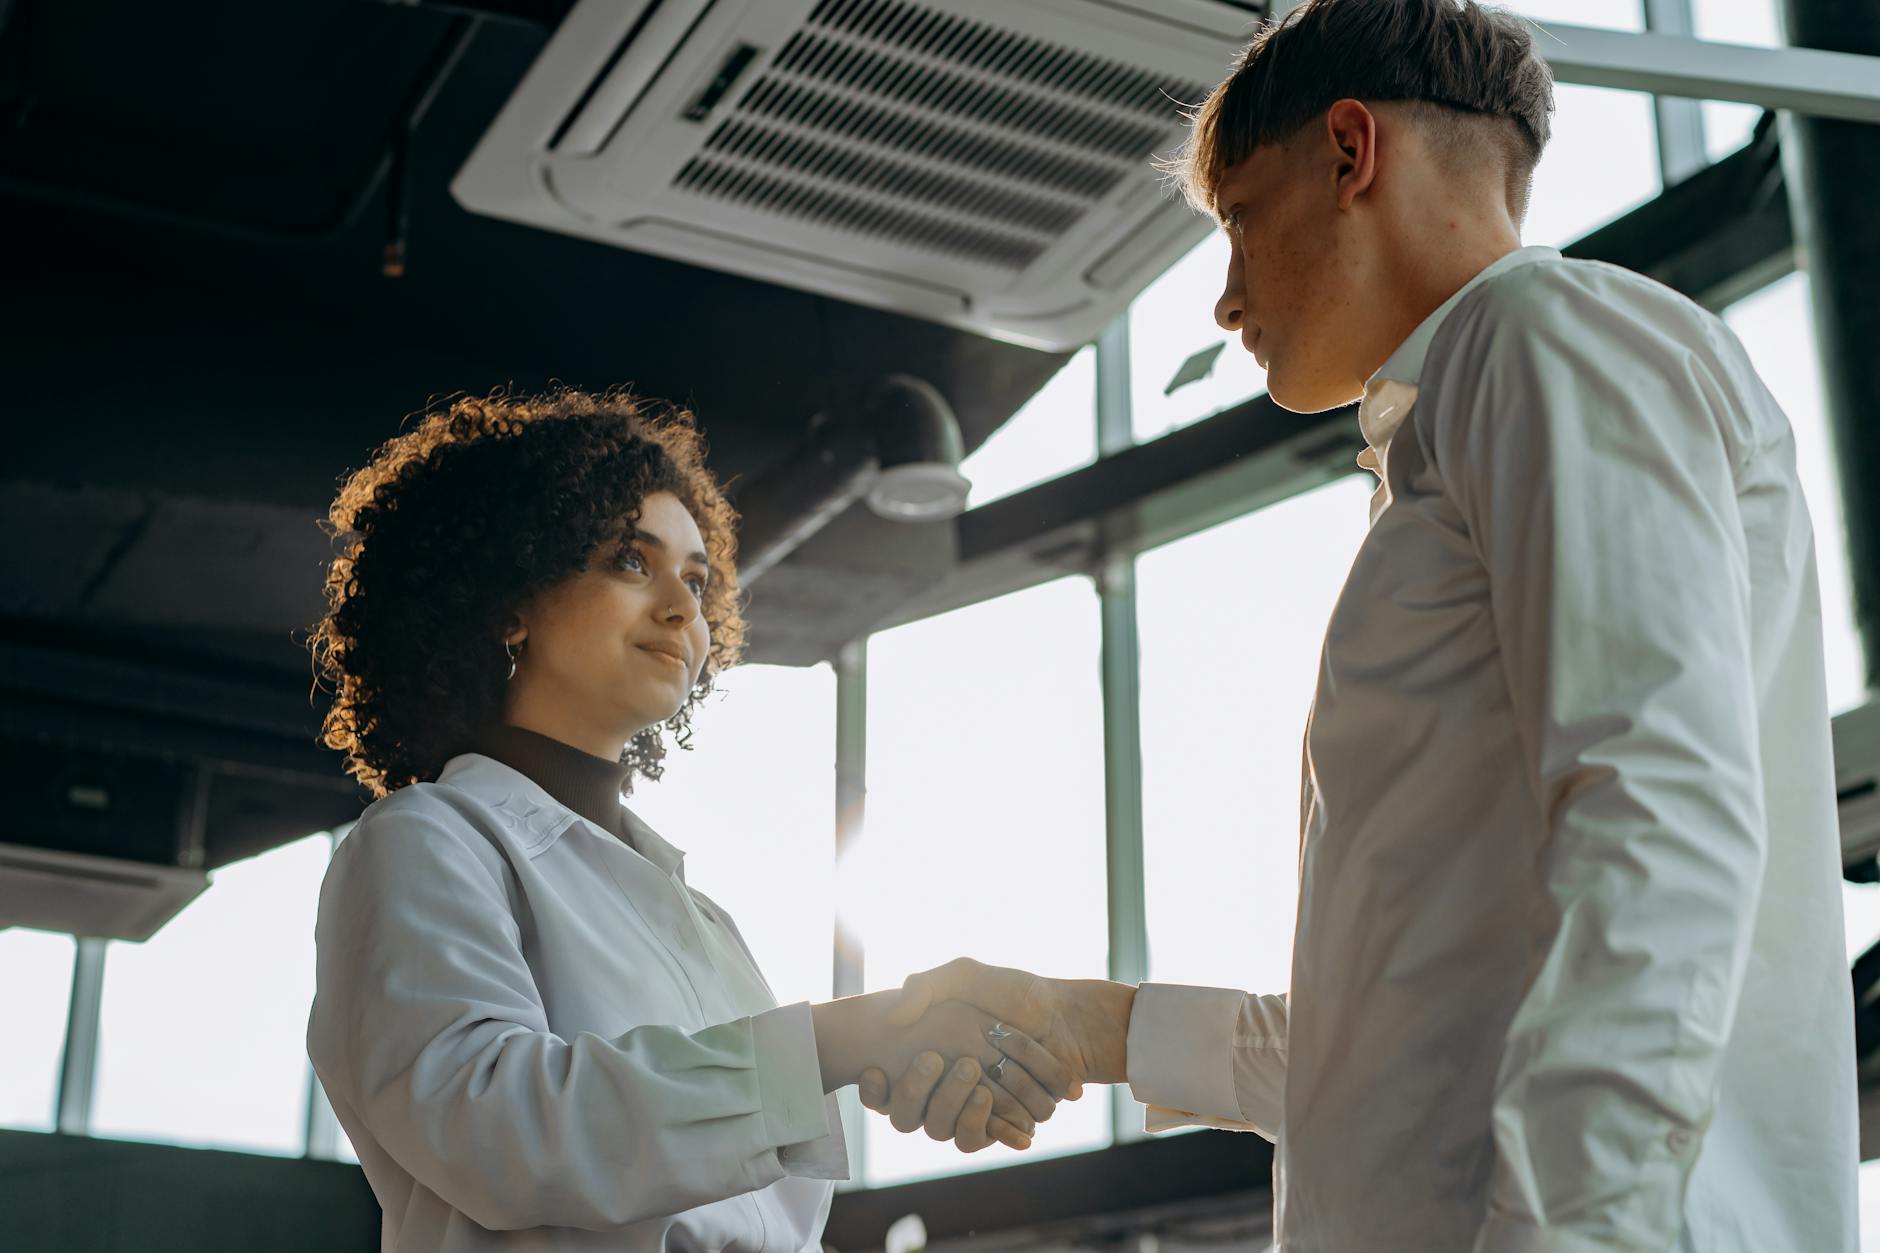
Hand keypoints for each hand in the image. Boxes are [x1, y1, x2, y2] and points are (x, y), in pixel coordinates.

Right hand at [811, 992, 1072, 1150]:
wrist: (1064, 1014)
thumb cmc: (1011, 992)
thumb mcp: (962, 975)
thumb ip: (925, 986)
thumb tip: (894, 1018)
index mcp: (926, 1058)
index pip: (883, 1088)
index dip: (873, 1089)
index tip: (872, 1070)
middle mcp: (942, 1089)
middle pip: (906, 1114)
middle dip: (914, 1088)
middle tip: (931, 1058)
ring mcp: (970, 1108)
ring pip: (939, 1128)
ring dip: (947, 1103)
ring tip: (966, 1074)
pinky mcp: (1001, 1122)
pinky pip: (981, 1135)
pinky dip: (984, 1125)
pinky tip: (986, 1098)